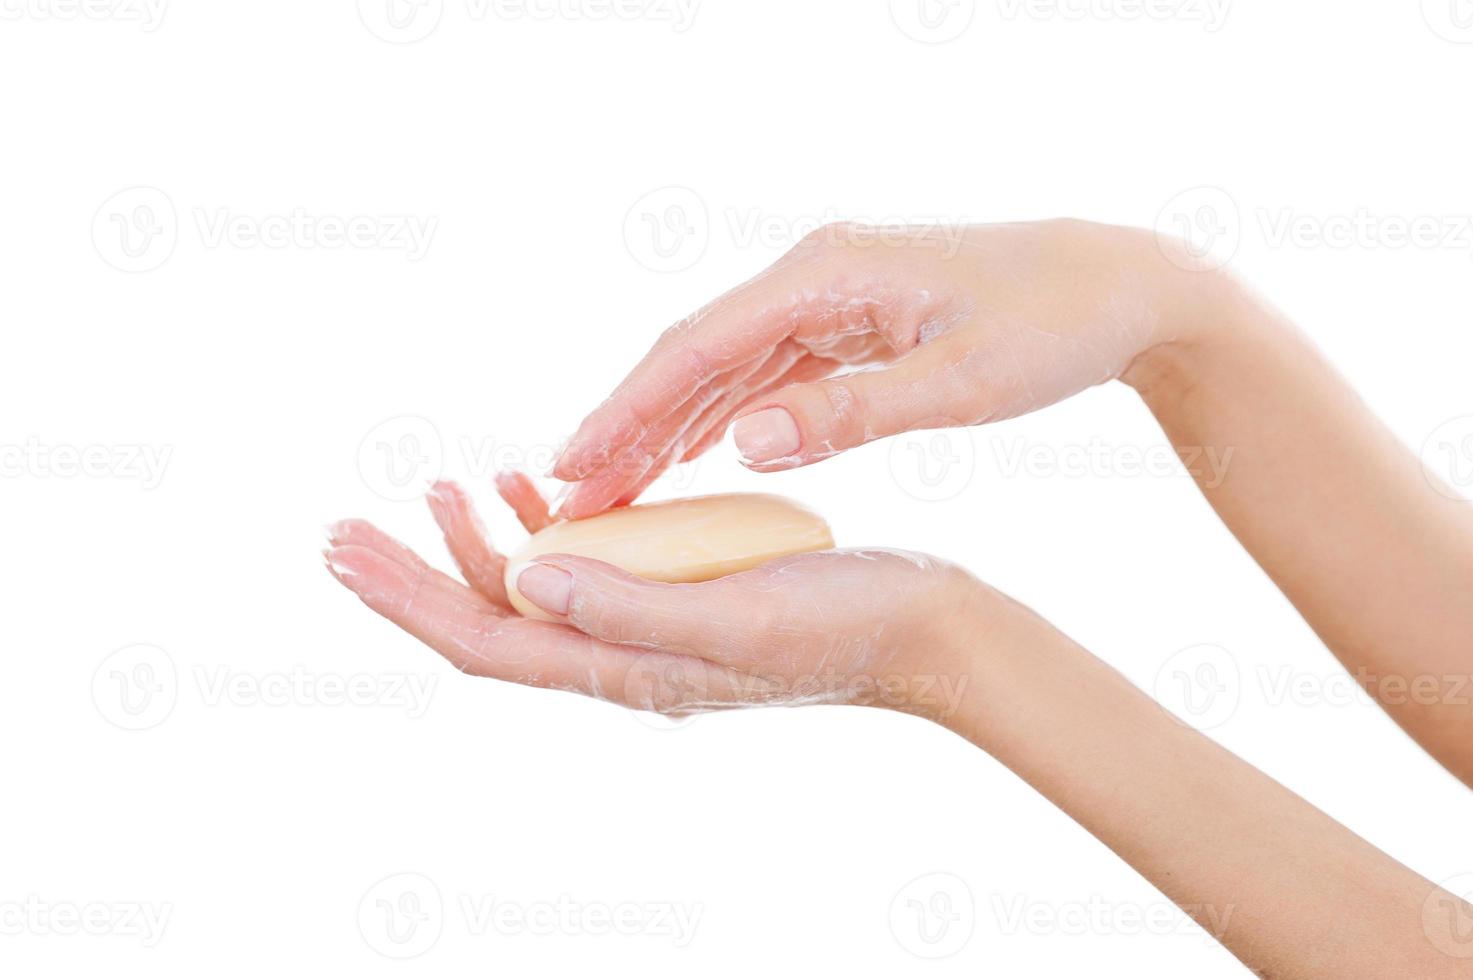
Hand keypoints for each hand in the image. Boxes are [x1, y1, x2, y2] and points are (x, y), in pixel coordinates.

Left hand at [324, 476, 983, 718]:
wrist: (925, 629)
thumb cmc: (845, 623)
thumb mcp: (735, 613)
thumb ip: (628, 604)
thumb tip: (524, 578)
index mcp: (626, 666)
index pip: (485, 640)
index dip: (408, 596)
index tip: (343, 548)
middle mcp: (624, 656)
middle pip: (492, 621)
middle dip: (417, 571)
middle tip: (350, 521)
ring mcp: (650, 629)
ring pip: (538, 593)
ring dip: (478, 545)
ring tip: (443, 484)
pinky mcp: (681, 598)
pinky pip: (591, 571)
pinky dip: (553, 531)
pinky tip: (538, 492)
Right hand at [551, 218, 1240, 517]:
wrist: (1119, 284)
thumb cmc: (1051, 326)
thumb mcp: (959, 383)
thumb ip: (848, 413)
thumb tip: (738, 446)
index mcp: (827, 274)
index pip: (698, 347)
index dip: (627, 409)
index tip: (572, 466)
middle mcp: (814, 274)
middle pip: (694, 354)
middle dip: (629, 424)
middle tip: (568, 494)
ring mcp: (829, 294)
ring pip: (723, 365)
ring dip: (667, 425)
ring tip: (613, 487)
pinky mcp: (849, 319)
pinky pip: (764, 370)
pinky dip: (722, 414)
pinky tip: (692, 454)